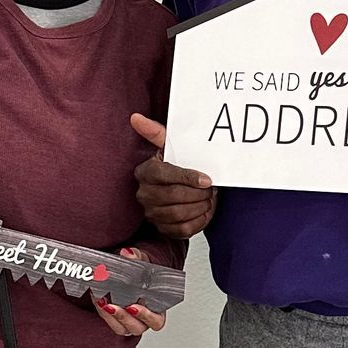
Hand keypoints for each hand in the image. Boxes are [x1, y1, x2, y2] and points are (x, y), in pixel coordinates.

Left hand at [94, 245, 166, 340]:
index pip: (156, 321)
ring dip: (110, 316)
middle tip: (112, 305)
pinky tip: (97, 298)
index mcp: (157, 309)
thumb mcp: (140, 261)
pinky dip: (102, 311)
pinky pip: (109, 321)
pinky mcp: (116, 320)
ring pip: (121, 328)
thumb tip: (127, 253)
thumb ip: (136, 257)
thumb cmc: (140, 271)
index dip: (147, 316)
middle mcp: (144, 319)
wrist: (128, 273)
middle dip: (123, 317)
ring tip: (101, 301)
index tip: (133, 307)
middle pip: (136, 327)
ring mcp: (129, 322)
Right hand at [131, 113, 215, 239]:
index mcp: (145, 172)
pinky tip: (205, 211)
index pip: (166, 175)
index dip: (188, 178)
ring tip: (209, 198)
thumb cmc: (174, 167)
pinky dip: (199, 220)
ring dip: (201, 206)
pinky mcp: (163, 228)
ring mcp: (152, 213)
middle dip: (198, 194)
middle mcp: (144, 194)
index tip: (207, 180)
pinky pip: (183, 229)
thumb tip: (136, 118)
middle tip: (211, 189)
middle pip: (174, 197)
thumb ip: (155, 132)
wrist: (178, 191)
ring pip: (179, 214)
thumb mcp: (167, 148)